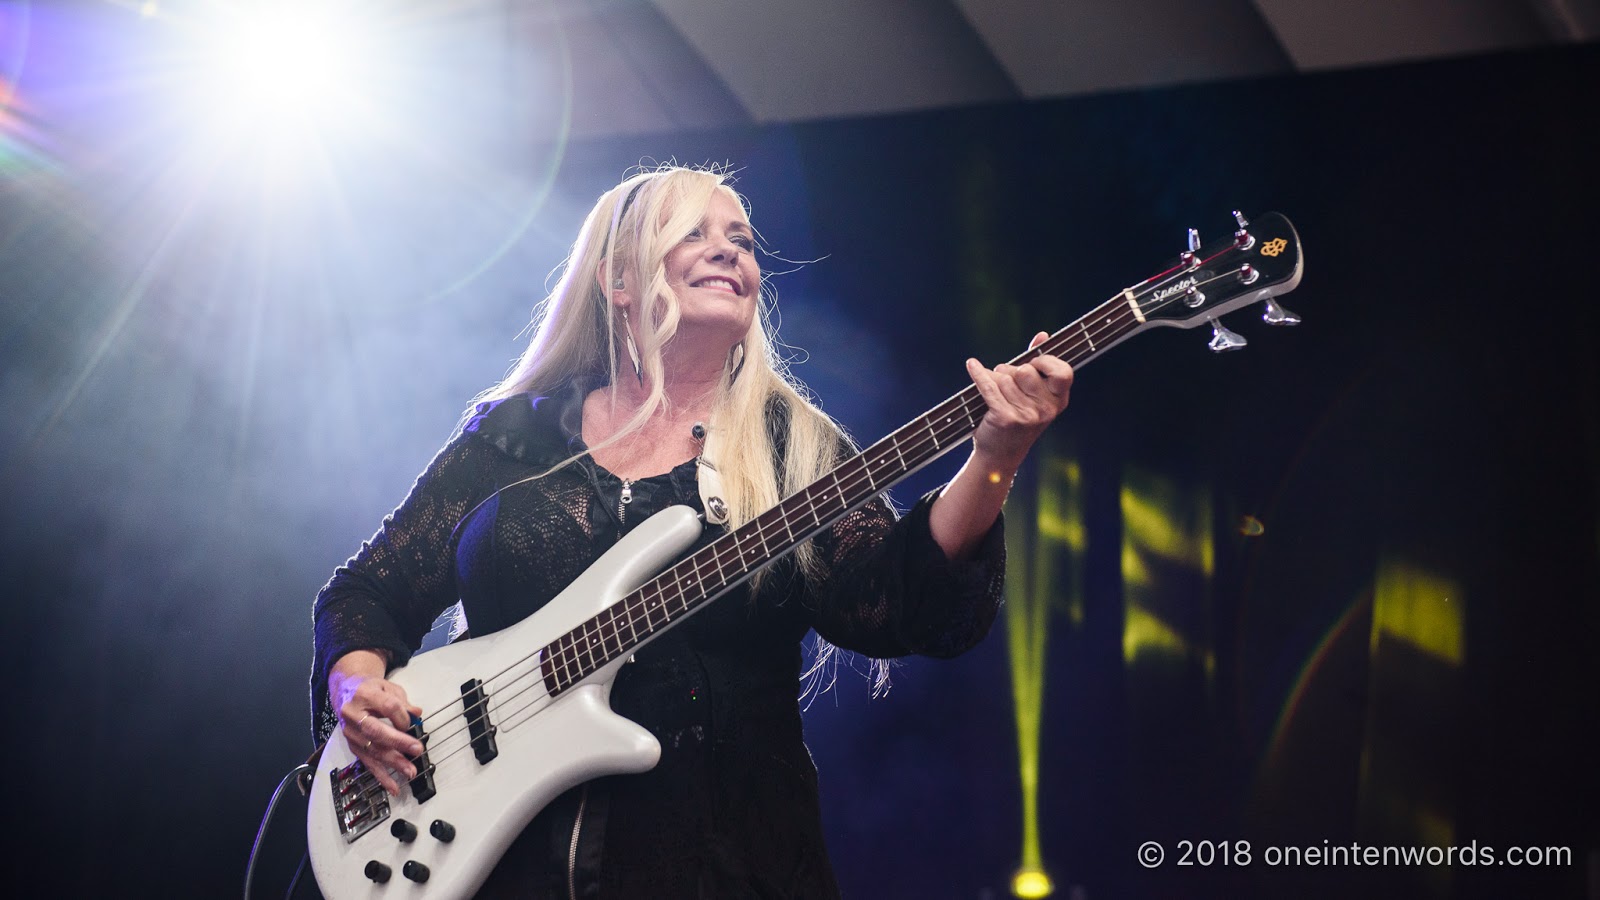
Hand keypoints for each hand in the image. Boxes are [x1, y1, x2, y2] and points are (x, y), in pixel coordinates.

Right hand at [331, 652, 424, 795]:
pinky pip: (367, 762)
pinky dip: (381, 776)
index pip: (387, 706)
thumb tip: (417, 714)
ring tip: (410, 771)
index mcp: (364, 694)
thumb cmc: (370, 689)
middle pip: (376, 731)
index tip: (413, 722)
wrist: (346, 691)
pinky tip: (393, 786)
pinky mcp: (352, 746)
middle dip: (398, 742)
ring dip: (393, 762)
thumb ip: (402, 701)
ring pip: (372, 749)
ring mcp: (351, 732)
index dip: (402, 716)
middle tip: (417, 750)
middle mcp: (353, 714)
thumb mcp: (388, 687)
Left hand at [964, 331, 1072, 470]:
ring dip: (994, 378)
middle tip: (1006, 381)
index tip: (1033, 362)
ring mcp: (1026, 415)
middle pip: (1025, 370)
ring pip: (1004, 377)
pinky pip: (989, 385)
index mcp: (1059, 401)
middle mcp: (1046, 410)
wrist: (1000, 455)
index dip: (1046, 362)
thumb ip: (1039, 364)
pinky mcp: (1005, 418)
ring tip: (995, 392)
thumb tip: (1043, 335)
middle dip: (1010, 370)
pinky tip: (972, 365)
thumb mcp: (1034, 394)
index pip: (1063, 372)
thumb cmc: (1017, 418)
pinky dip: (978, 374)